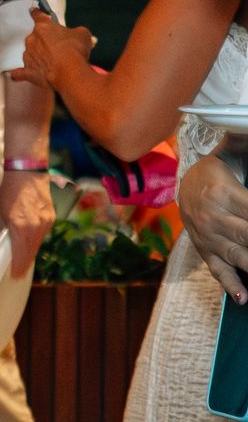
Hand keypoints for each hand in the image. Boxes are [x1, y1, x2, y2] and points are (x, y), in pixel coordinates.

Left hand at [0, 170, 53, 276]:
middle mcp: (35, 227)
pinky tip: (30, 239)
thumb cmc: (9, 191)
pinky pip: (42, 233)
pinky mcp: (51, 218)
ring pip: (38, 243)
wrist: (27, 174)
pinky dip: (36, 238)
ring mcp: (45, 223)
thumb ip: (4, 228)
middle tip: (18, 272)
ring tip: (23, 257)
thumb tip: (6, 240)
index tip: (15, 275)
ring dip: (30, 250)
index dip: (18, 267)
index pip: (20, 255)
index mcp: (20, 227)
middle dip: (24, 263)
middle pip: (31, 252)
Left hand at [9, 10, 94, 89]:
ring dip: (40, 56)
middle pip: (36, 37)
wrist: (70, 72)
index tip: (35, 12)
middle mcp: (32, 39)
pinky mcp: (28, 71)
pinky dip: (20, 74)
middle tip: (59, 47)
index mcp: (43, 27)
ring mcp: (28, 55)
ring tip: (55, 62)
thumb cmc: (75, 51)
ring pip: (31, 53)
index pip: (37, 15)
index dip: (38, 14)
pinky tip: (17, 75)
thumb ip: (77, 32)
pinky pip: (20, 72)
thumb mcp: (82, 34)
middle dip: (46, 41)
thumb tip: (79, 35)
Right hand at [180, 153, 247, 302]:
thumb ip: (242, 141)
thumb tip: (246, 123)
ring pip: (240, 256)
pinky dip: (231, 286)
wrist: (181, 185)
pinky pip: (218, 271)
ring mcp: (209, 237)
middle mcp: (214, 217)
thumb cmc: (215, 170)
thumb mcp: (228, 152)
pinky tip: (245, 298)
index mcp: (223, 193)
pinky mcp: (205, 251)